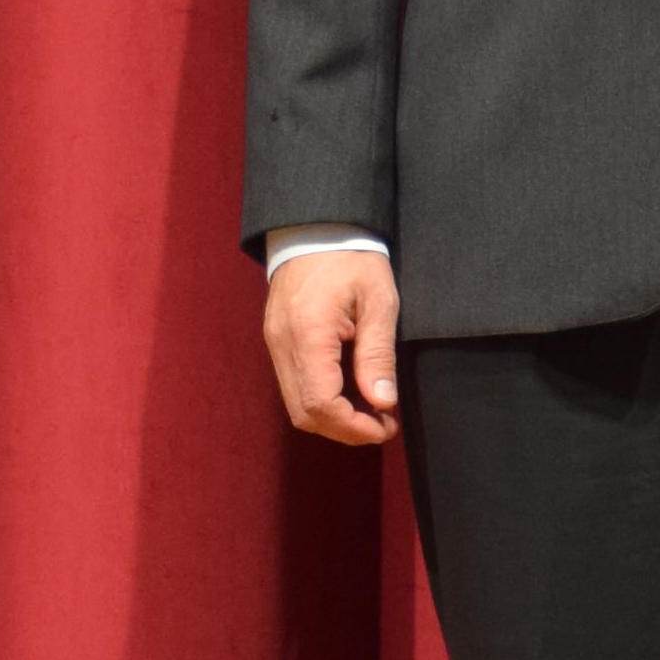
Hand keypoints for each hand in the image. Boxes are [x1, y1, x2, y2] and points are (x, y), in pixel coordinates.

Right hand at [264, 248, 401, 444]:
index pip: (321, 403)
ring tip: (371, 411)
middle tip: (382, 425)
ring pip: (296, 404)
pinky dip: (321, 400)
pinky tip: (351, 392)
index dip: (353, 426)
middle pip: (304, 413)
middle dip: (344, 430)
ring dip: (333, 418)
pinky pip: (293, 385)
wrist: (316, 228)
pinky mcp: (277, 341)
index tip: (385, 426)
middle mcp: (282, 345)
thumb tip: (383, 402)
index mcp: (308, 334)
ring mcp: (275, 344)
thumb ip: (378, 354)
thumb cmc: (352, 259)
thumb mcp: (379, 301)